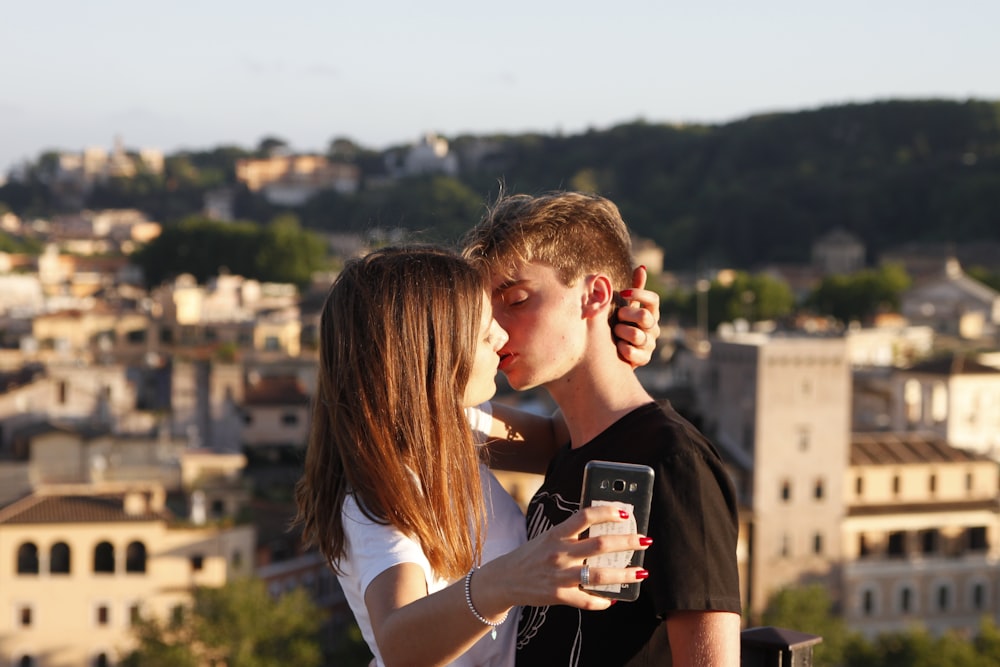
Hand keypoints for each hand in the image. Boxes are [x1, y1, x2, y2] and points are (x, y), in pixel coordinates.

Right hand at [475, 505, 651, 612]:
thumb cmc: (532, 555)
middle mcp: (559, 553)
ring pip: (599, 575)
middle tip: (644, 540)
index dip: (606, 512)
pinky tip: (613, 598)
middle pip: (599, 545)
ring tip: (641, 572)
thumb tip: (603, 528)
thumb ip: (570, 533)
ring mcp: (559, 576)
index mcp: (556, 534)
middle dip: (627, 542)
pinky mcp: (558, 596)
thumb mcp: (547, 537)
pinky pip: (587, 600)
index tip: (624, 511)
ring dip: (624, 574)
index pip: (584, 516)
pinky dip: (602, 601)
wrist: (504, 579)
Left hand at [615, 265, 660, 367]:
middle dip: (627, 315)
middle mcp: (653, 328)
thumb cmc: (621, 323)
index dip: (640, 294)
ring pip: (637, 335)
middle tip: (617, 317)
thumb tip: (642, 267)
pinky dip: (622, 348)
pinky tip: (617, 346)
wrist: (613, 352)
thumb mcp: (626, 305)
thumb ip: (635, 289)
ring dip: (621, 332)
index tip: (624, 293)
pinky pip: (631, 351)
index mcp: (651, 312)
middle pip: (645, 317)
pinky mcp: (644, 358)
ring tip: (614, 333)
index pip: (653, 300)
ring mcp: (650, 344)